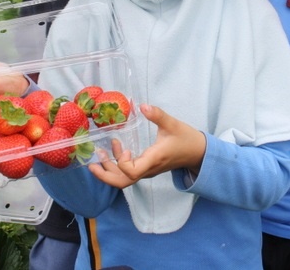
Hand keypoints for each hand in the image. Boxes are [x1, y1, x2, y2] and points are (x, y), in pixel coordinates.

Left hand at [88, 104, 206, 188]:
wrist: (197, 153)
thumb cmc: (186, 139)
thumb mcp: (172, 124)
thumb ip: (157, 115)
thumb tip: (142, 106)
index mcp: (153, 160)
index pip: (132, 172)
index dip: (122, 163)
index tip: (125, 147)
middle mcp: (148, 169)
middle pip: (122, 182)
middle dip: (105, 175)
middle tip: (92, 163)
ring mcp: (146, 171)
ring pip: (123, 179)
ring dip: (109, 169)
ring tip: (100, 153)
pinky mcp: (146, 168)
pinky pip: (128, 173)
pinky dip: (117, 165)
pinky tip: (114, 149)